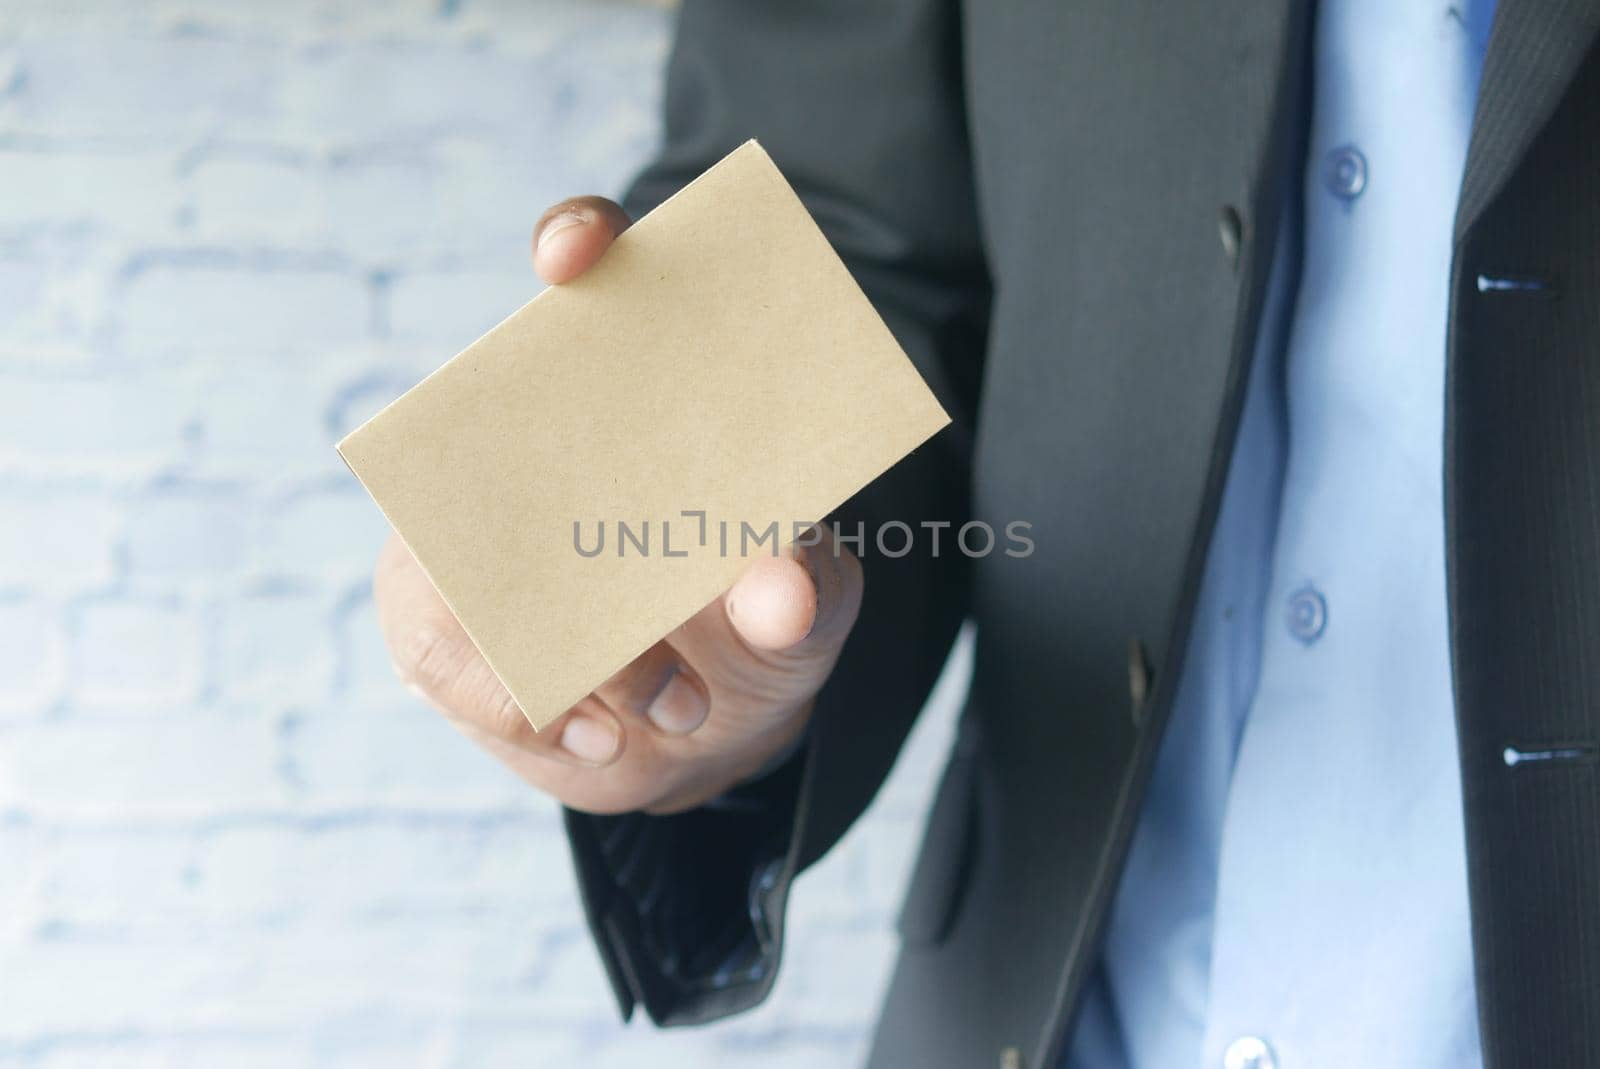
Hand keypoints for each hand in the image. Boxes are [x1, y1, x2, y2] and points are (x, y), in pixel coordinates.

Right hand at [372, 196, 863, 814]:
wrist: (711, 732)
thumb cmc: (758, 625)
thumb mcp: (809, 606)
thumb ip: (803, 591)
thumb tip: (774, 588)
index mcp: (639, 396)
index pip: (592, 273)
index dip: (575, 241)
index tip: (578, 253)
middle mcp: (535, 445)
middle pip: (484, 405)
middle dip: (525, 468)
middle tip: (625, 558)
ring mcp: (470, 536)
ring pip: (453, 556)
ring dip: (556, 638)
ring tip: (669, 702)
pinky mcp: (435, 629)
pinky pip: (445, 660)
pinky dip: (524, 709)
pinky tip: (602, 739)